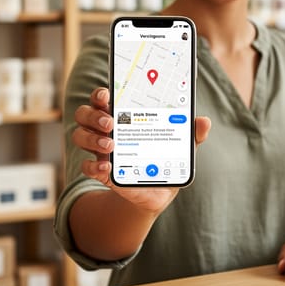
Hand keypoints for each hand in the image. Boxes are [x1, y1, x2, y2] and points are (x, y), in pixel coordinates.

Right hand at [72, 87, 210, 212]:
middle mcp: (106, 129)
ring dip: (92, 139)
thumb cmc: (166, 157)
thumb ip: (192, 133)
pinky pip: (87, 167)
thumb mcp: (182, 145)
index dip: (101, 94)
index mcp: (123, 115)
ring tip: (111, 145)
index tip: (107, 95)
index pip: (103, 98)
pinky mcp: (102, 172)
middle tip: (110, 122)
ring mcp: (101, 150)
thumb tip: (204, 122)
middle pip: (85, 114)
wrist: (159, 191)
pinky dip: (93, 167)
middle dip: (93, 115)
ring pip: (80, 136)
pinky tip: (107, 168)